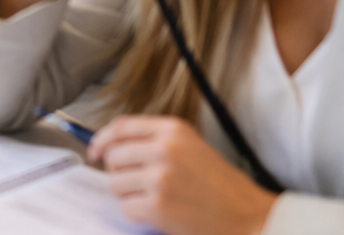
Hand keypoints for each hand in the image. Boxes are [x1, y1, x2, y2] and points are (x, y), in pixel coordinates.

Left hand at [90, 116, 276, 234]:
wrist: (249, 217)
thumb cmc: (221, 186)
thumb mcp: (191, 147)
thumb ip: (155, 141)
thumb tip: (110, 146)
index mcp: (173, 130)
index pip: (121, 126)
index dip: (102, 139)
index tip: (94, 151)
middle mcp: (164, 149)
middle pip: (114, 157)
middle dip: (120, 173)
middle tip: (141, 184)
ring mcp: (160, 177)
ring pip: (115, 183)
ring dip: (128, 194)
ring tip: (154, 198)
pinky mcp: (158, 206)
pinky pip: (126, 207)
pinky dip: (137, 213)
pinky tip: (159, 214)